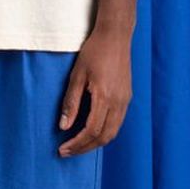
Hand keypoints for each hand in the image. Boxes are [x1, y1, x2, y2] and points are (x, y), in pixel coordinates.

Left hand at [56, 27, 131, 156]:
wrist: (115, 36)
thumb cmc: (94, 52)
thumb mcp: (77, 76)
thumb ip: (71, 102)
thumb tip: (63, 126)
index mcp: (105, 98)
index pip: (91, 131)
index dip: (76, 144)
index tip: (62, 149)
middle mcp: (119, 103)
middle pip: (104, 137)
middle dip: (85, 148)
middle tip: (67, 152)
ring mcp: (125, 101)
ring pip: (113, 132)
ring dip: (95, 142)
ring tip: (77, 146)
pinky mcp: (127, 97)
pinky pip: (117, 122)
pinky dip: (104, 132)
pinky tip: (91, 132)